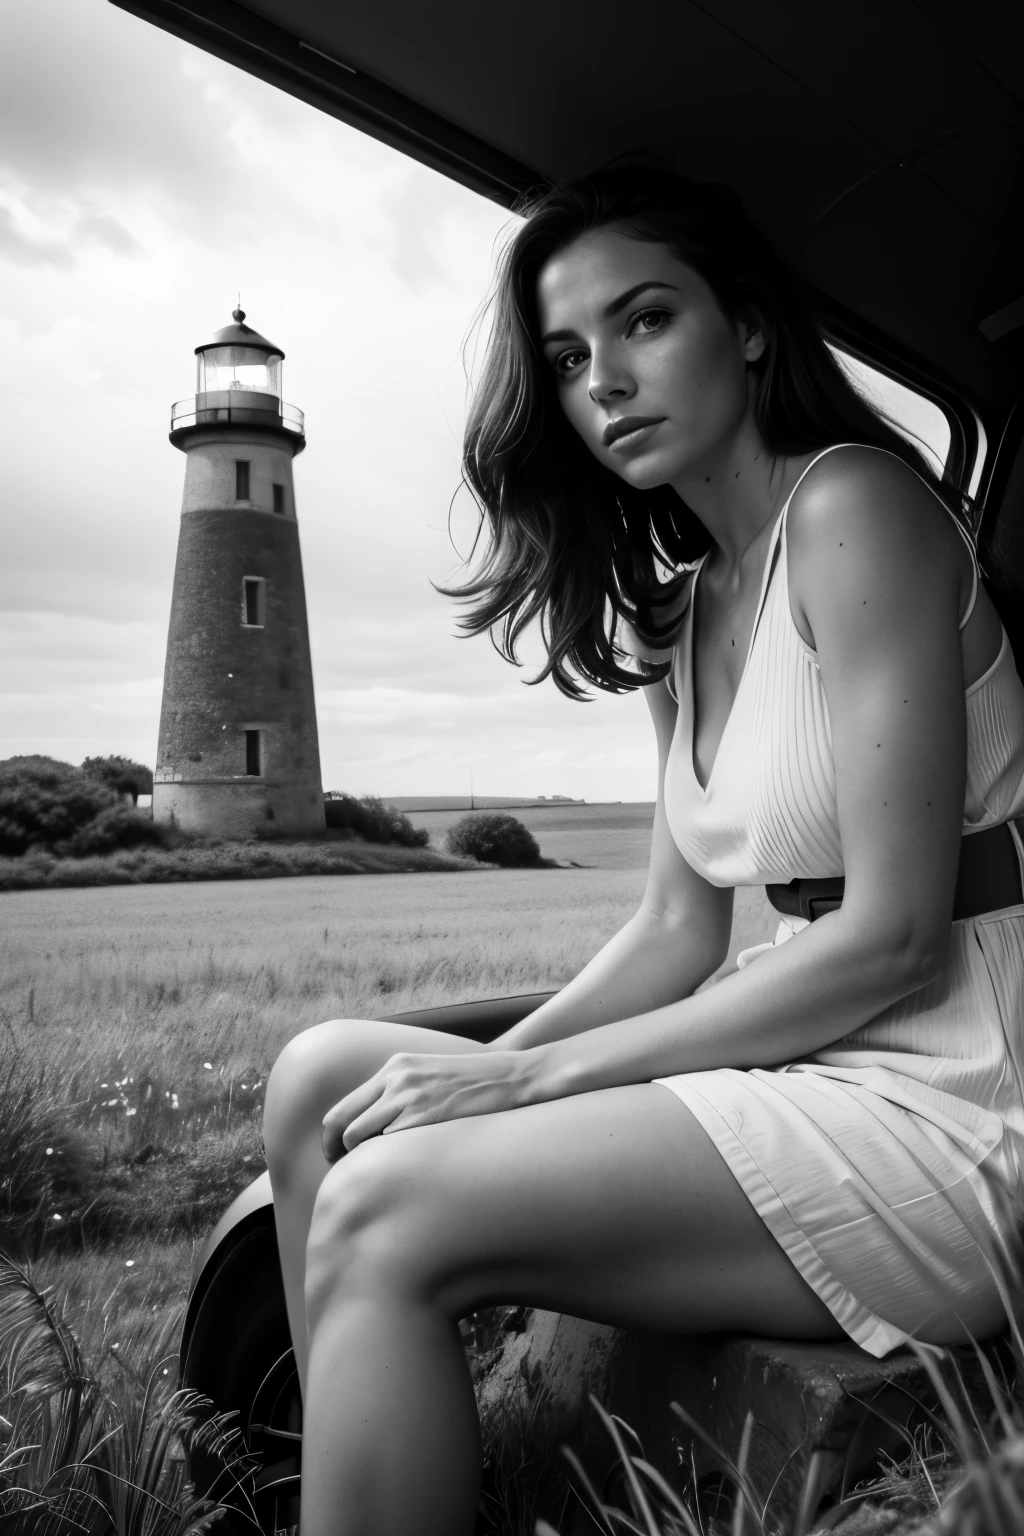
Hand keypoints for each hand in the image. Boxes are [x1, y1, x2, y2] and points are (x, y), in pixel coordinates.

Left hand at [322, 1049, 537, 1158]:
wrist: (509, 1077)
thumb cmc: (470, 1083)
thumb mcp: (427, 1074)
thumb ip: (399, 1091)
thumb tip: (372, 1123)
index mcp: (395, 1068)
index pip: (344, 1106)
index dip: (332, 1135)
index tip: (335, 1152)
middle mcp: (396, 1079)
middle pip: (341, 1122)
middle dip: (335, 1150)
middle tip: (340, 1169)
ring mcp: (409, 1097)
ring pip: (358, 1136)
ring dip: (361, 1156)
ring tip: (374, 1169)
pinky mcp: (424, 1116)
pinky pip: (388, 1144)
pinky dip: (389, 1157)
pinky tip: (402, 1164)